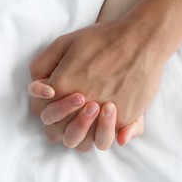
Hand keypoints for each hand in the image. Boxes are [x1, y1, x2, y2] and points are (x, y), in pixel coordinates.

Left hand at [29, 17, 164, 146]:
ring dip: (83, 132)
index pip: (44, 111)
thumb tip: (41, 90)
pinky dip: (110, 132)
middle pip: (59, 133)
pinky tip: (113, 113)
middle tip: (78, 105)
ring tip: (95, 113)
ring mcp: (104, 115)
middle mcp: (81, 105)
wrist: (139, 39)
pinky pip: (112, 137)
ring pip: (84, 143)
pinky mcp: (126, 118)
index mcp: (62, 86)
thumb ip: (43, 65)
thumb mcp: (65, 43)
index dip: (50, 106)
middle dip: (62, 121)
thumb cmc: (102, 39)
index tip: (61, 94)